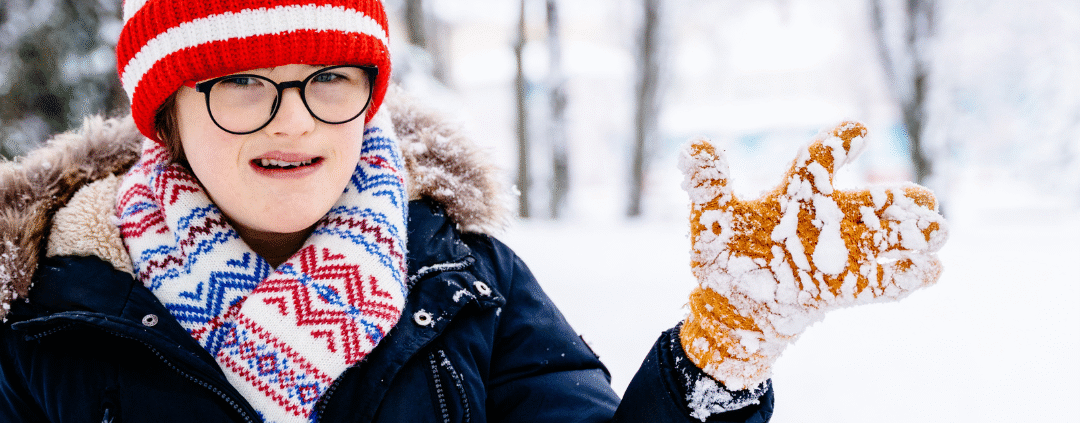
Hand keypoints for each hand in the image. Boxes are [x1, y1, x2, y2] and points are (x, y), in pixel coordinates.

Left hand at [677, 122, 947, 389]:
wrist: (732, 306)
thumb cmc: (723, 256)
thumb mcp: (709, 220)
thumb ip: (708, 185)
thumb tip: (696, 145)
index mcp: (792, 197)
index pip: (817, 166)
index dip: (836, 146)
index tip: (856, 130)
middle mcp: (823, 221)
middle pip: (864, 206)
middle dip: (894, 202)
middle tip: (926, 199)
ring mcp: (836, 256)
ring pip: (881, 240)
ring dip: (909, 236)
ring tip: (939, 230)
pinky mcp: (840, 290)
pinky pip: (876, 283)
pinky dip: (902, 278)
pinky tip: (931, 272)